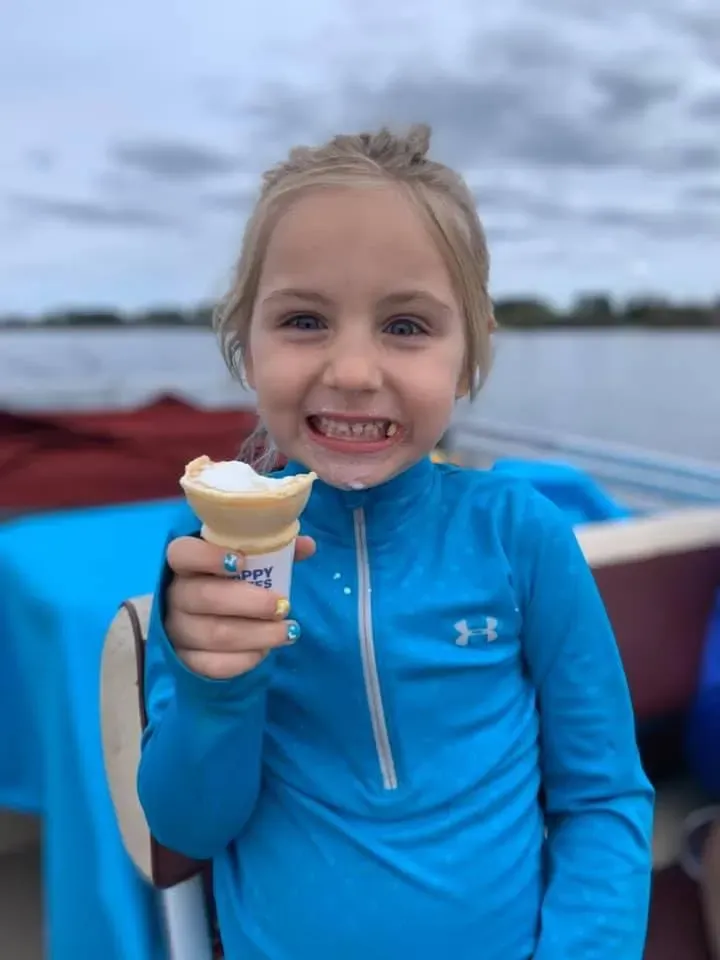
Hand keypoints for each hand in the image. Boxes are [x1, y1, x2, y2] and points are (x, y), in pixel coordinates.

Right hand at [165, 535, 314, 678]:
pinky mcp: (186, 659)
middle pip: (204, 597)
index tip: (241, 561)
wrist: (202, 618)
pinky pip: (213, 665)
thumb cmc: (228, 580)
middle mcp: (175, 594)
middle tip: (282, 605)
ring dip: (257, 634)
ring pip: (214, 634)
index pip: (183, 554)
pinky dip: (244, 659)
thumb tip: (308, 546)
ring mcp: (176, 629)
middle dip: (250, 603)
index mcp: (184, 563)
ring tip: (288, 631)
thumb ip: (273, 550)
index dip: (207, 557)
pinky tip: (264, 651)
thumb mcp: (245, 560)